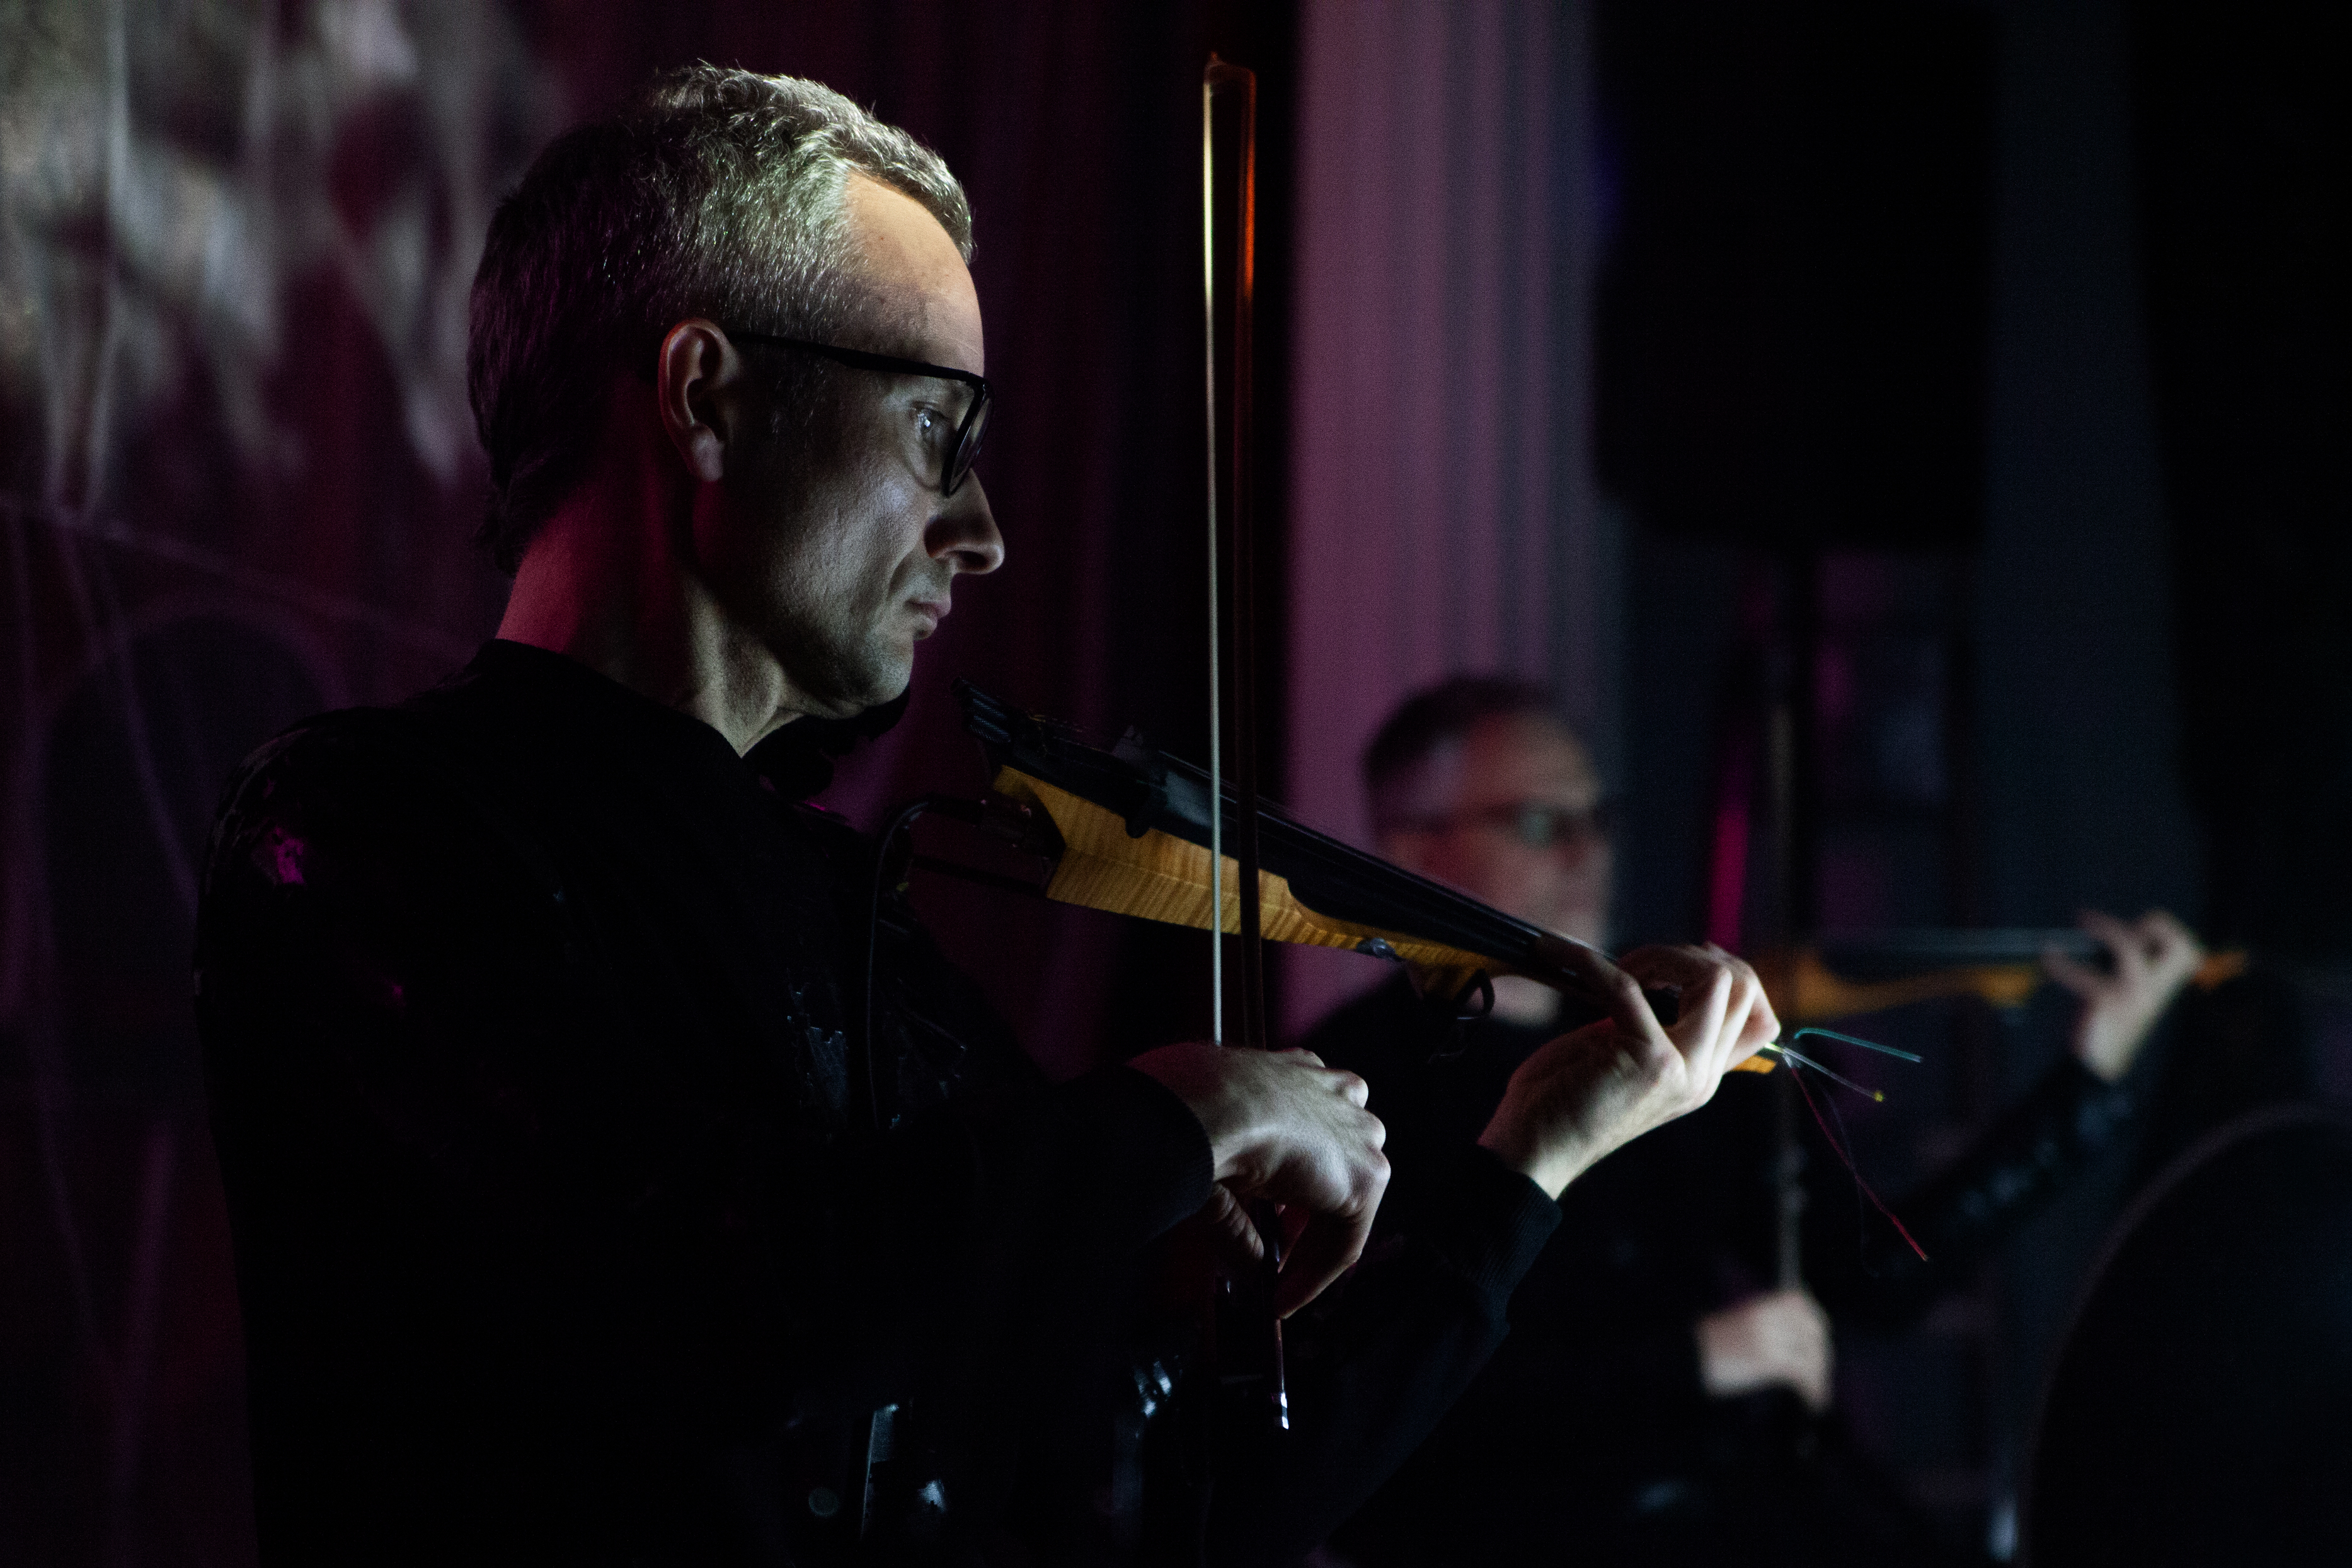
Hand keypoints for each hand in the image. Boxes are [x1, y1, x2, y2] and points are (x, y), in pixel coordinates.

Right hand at [1128, 1043, 1389, 1316]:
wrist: (1206, 1105)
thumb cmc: (1190, 1111)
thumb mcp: (1212, 1154)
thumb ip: (1236, 1210)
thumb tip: (1248, 1265)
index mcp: (1298, 1074)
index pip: (1309, 1127)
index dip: (1289, 1179)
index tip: (1268, 1215)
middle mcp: (1336, 1096)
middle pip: (1332, 1166)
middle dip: (1303, 1217)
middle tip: (1271, 1254)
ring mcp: (1357, 1135)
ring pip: (1341, 1206)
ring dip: (1309, 1250)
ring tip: (1274, 1287)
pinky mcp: (1365, 1178)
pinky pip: (1344, 1242)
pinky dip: (1314, 1275)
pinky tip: (1283, 1297)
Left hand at [1476, 941, 1776, 1198]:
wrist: (1533, 1149)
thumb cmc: (1564, 1097)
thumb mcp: (1622, 1054)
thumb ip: (1653, 1023)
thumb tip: (1660, 971)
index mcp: (1702, 1075)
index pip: (1759, 1019)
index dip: (1729, 976)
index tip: (1678, 962)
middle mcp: (1703, 1075)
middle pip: (1744, 989)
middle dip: (1692, 956)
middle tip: (1638, 964)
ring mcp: (1683, 1069)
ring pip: (1716, 981)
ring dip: (1660, 956)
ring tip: (1615, 968)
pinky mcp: (1648, 1060)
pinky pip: (1627, 986)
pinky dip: (1590, 962)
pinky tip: (1558, 955)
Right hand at [1697, 1288, 1832, 1411]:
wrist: (1686, 1358)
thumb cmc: (1711, 1346)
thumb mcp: (1739, 1323)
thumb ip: (1766, 1323)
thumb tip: (1799, 1333)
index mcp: (1759, 1306)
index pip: (1799, 1301)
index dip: (1815, 1318)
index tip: (1821, 1335)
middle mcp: (1766, 1318)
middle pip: (1811, 1330)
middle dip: (1821, 1353)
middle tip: (1820, 1372)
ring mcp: (1767, 1338)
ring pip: (1810, 1354)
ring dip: (1819, 1375)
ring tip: (1817, 1392)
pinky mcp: (1767, 1360)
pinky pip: (1801, 1372)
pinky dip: (1813, 1388)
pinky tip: (1811, 1401)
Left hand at [2044, 909, 2203, 1081]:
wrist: (2095, 1067)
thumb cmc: (2104, 1025)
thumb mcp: (2124, 993)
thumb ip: (2125, 966)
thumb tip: (2111, 931)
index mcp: (2161, 989)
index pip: (2187, 951)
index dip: (2167, 929)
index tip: (2136, 924)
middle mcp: (2154, 992)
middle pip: (2182, 948)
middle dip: (2155, 923)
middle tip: (2129, 923)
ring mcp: (2134, 997)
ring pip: (2129, 947)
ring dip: (2105, 927)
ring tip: (2082, 919)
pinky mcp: (2108, 1003)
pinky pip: (2086, 973)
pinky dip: (2063, 963)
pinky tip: (2049, 956)